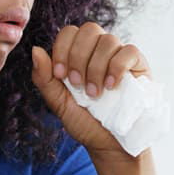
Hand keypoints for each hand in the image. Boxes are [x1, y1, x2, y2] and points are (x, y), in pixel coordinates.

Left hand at [31, 23, 151, 154]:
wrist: (110, 145)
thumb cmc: (85, 122)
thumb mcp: (59, 103)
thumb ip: (44, 79)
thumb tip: (35, 50)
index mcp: (79, 55)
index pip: (69, 32)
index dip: (62, 49)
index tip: (60, 75)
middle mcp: (100, 50)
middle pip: (89, 29)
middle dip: (79, 56)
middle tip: (77, 84)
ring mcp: (120, 56)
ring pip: (108, 40)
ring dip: (96, 68)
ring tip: (95, 93)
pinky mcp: (138, 65)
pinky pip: (129, 51)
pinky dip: (117, 68)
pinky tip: (112, 87)